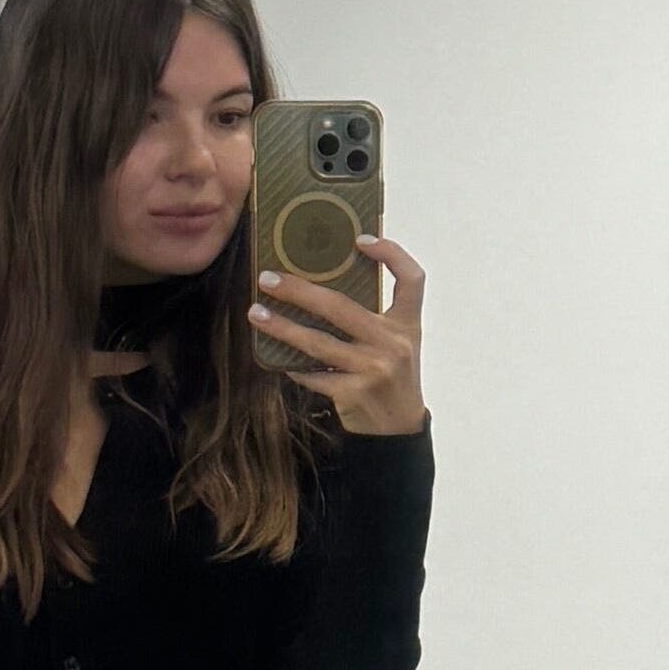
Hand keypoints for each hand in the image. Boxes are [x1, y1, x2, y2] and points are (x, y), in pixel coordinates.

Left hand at [250, 233, 426, 435]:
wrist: (398, 430)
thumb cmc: (392, 377)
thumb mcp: (397, 344)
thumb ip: (373, 318)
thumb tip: (320, 289)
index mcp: (407, 324)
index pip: (412, 279)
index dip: (391, 254)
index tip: (360, 240)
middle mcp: (394, 343)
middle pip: (340, 307)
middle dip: (299, 290)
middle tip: (268, 279)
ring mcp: (373, 369)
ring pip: (317, 342)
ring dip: (282, 327)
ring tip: (256, 313)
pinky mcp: (354, 392)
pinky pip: (313, 374)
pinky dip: (293, 366)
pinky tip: (277, 359)